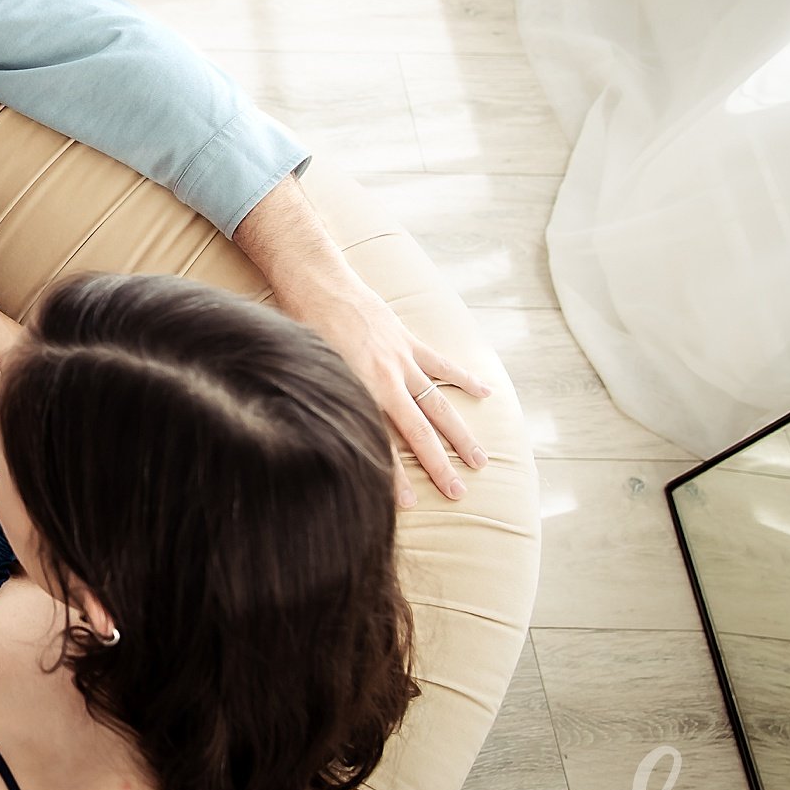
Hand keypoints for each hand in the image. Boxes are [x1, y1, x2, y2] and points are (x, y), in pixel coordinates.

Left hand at [286, 280, 492, 507]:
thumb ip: (327, 404)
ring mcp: (401, 360)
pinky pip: (441, 364)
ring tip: (480, 461)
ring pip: (438, 403)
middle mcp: (385, 379)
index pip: (381, 444)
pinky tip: (487, 393)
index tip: (408, 505)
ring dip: (460, 433)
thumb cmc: (303, 329)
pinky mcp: (408, 341)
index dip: (394, 477)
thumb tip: (321, 441)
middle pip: (419, 430)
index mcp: (359, 391)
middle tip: (457, 493)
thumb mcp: (311, 374)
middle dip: (438, 465)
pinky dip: (465, 378)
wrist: (316, 284)